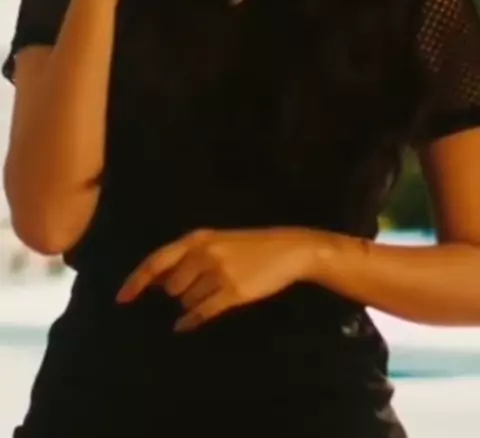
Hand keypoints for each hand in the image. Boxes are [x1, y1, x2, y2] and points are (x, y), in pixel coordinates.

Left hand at [116, 227, 315, 331]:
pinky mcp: (233, 292)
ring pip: (186, 301)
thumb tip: (154, 281)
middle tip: (199, 287)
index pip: (157, 261)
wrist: (288, 250)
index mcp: (197, 238)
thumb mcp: (216, 242)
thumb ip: (186, 257)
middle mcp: (203, 253)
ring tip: (214, 292)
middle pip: (170, 287)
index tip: (120, 300)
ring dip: (192, 303)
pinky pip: (201, 312)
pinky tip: (186, 325)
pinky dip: (191, 321)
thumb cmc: (248, 246)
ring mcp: (218, 272)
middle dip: (178, 292)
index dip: (136, 281)